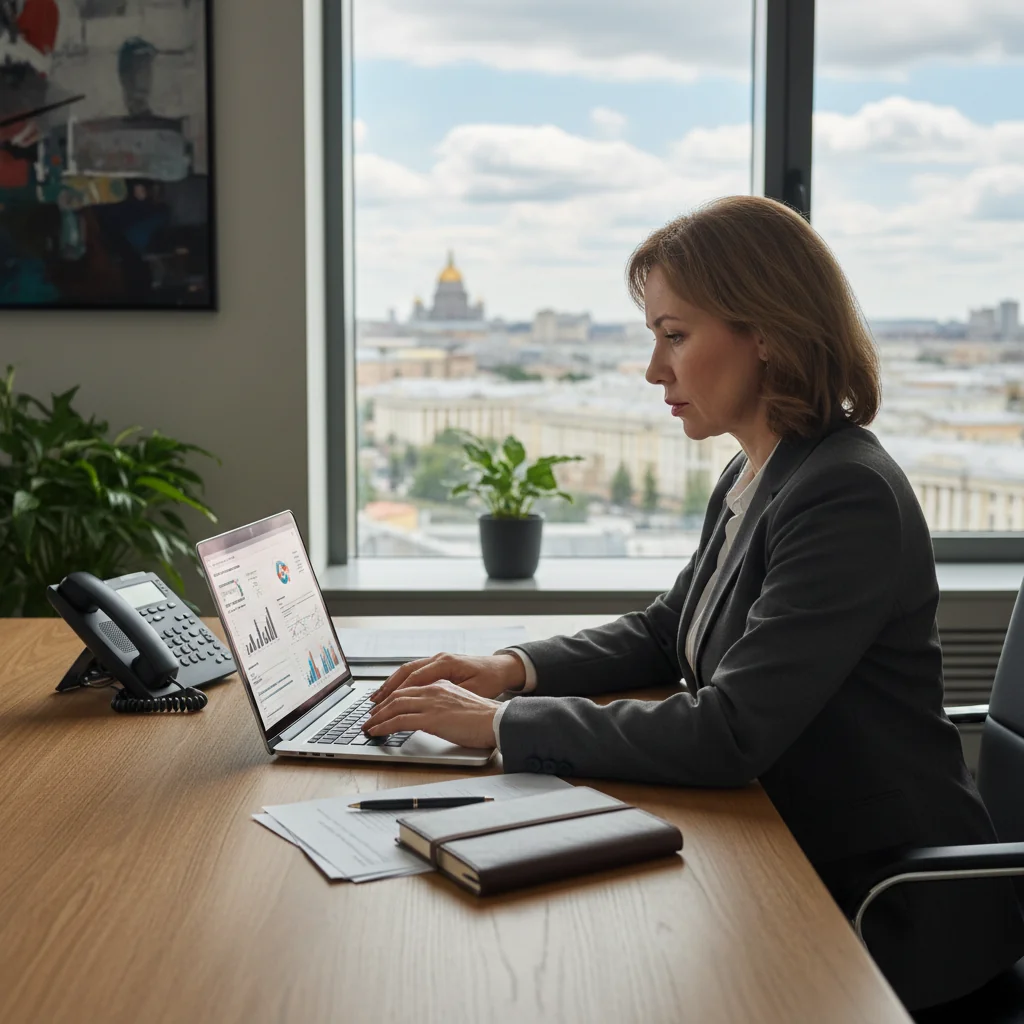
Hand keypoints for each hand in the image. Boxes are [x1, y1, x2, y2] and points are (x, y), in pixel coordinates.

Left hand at [362, 681, 499, 748]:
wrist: (497, 720)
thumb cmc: (484, 718)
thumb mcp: (461, 705)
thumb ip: (444, 706)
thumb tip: (432, 717)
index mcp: (441, 685)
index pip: (409, 688)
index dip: (392, 697)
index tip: (382, 706)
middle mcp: (433, 689)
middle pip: (397, 695)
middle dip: (380, 707)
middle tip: (369, 717)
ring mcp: (431, 702)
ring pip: (395, 706)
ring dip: (377, 717)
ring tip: (367, 726)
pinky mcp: (431, 718)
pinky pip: (399, 720)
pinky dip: (384, 726)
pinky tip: (376, 732)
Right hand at [370, 652, 525, 703]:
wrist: (502, 668)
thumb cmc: (491, 680)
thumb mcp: (473, 692)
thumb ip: (450, 698)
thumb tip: (429, 707)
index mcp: (446, 663)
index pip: (414, 679)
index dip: (396, 694)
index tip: (384, 708)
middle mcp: (438, 658)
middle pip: (405, 672)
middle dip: (387, 689)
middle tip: (373, 706)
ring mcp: (438, 659)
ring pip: (407, 670)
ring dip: (391, 684)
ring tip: (377, 699)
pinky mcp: (439, 664)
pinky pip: (414, 672)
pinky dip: (401, 681)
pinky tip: (393, 691)